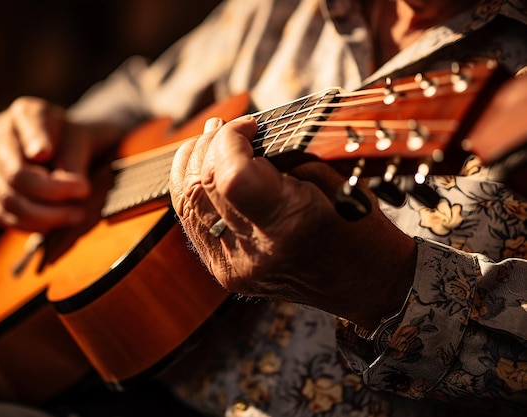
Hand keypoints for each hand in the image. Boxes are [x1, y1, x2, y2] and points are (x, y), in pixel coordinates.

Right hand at [0, 96, 119, 233]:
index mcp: (25, 112)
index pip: (32, 126)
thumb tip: (67, 184)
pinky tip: (56, 223)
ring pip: (7, 200)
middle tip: (82, 204)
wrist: (69, 151)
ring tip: (75, 216)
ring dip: (44, 216)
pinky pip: (3, 215)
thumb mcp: (84, 141)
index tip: (67, 161)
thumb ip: (72, 158)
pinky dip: (31, 224)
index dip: (47, 149)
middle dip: (52, 195)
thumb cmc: (79, 142)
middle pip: (16, 174)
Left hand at [170, 116, 415, 327]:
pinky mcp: (225, 272)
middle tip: (225, 128)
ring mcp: (236, 267)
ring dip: (193, 164)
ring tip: (211, 143)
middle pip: (203, 186)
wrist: (365, 284)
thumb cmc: (358, 225)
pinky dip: (194, 191)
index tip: (249, 126)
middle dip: (208, 145)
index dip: (229, 140)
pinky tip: (205, 172)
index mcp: (290, 225)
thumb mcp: (333, 178)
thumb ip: (280, 155)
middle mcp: (256, 252)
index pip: (231, 176)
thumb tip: (235, 136)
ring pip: (187, 203)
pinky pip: (192, 222)